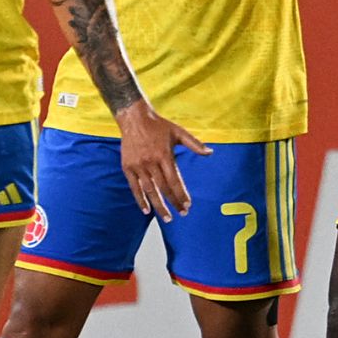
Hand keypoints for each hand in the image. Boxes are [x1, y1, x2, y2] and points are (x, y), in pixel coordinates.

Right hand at [115, 102, 211, 220]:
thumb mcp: (178, 132)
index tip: (187, 205)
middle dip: (173, 203)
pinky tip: (147, 210)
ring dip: (159, 206)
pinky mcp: (128, 167)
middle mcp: (151, 162)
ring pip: (149, 190)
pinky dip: (140, 199)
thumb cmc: (159, 126)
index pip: (174, 180)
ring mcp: (138, 166)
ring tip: (167, 218)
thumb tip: (210, 153)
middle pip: (163, 188)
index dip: (181, 194)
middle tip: (182, 214)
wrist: (134, 118)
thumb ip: (195, 144)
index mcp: (164, 155)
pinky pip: (134, 187)